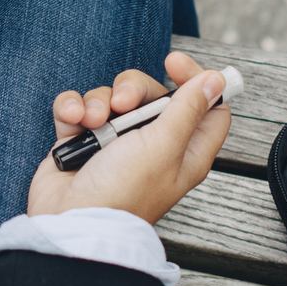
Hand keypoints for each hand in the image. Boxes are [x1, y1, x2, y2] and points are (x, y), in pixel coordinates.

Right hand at [26, 52, 229, 224]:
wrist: (69, 222)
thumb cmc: (123, 192)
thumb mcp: (164, 146)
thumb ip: (189, 109)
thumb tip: (216, 80)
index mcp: (184, 150)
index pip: (207, 106)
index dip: (195, 80)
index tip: (173, 63)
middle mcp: (153, 145)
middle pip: (153, 94)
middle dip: (133, 89)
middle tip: (123, 102)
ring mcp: (116, 143)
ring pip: (112, 97)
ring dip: (98, 102)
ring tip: (91, 122)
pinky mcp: (83, 142)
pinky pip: (80, 108)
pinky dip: (74, 109)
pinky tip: (73, 121)